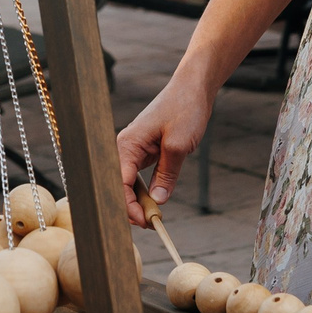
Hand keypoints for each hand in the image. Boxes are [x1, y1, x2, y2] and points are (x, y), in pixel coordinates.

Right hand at [117, 72, 214, 223]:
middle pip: (119, 187)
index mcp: (127, 144)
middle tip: (152, 224)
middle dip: (131, 208)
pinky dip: (144, 192)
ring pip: (127, 184)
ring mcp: (134, 150)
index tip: (146, 221)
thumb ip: (167, 174)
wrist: (193, 88)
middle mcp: (125, 148)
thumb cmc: (184, 108)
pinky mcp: (144, 152)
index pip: (118, 184)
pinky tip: (153, 203)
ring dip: (138, 202)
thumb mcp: (178, 144)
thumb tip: (158, 201)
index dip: (129, 207)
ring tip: (154, 218)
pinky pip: (138, 177)